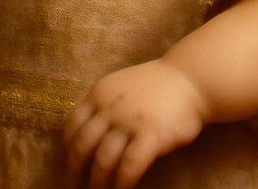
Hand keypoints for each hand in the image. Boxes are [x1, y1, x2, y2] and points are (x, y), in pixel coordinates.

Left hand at [63, 59, 208, 188]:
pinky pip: (128, 167)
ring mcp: (129, 122)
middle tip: (76, 183)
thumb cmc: (157, 84)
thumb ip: (104, 102)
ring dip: (97, 181)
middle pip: (82, 145)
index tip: (68, 160)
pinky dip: (122, 183)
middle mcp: (109, 107)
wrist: (190, 78)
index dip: (67, 146)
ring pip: (102, 160)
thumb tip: (85, 128)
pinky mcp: (150, 136)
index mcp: (100, 93)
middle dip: (76, 168)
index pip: (72, 124)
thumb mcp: (121, 84)